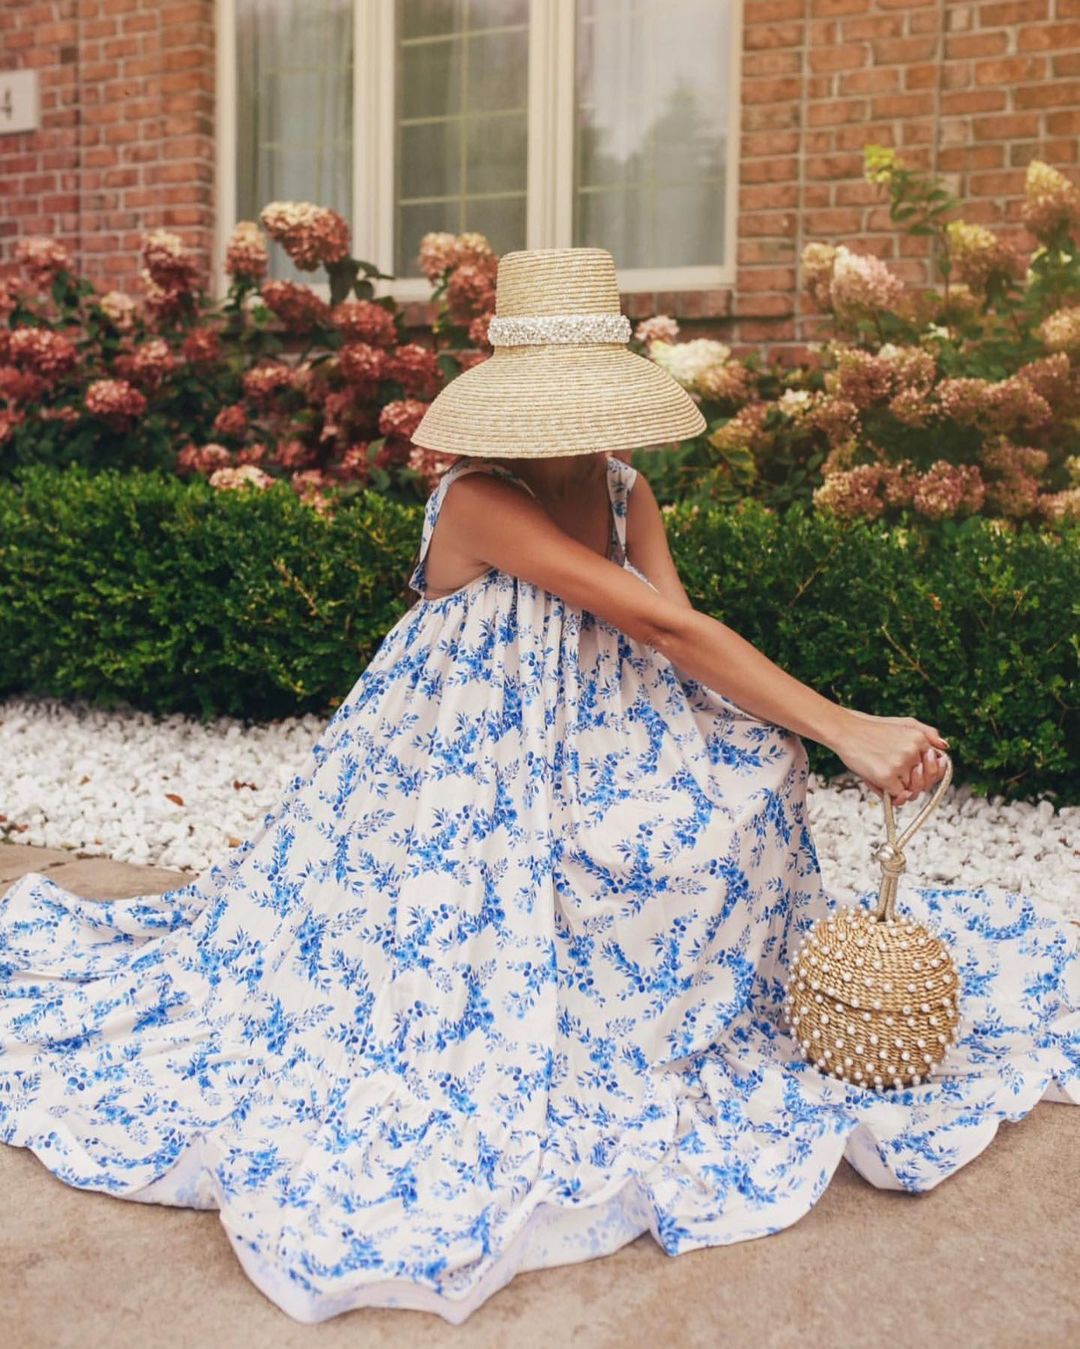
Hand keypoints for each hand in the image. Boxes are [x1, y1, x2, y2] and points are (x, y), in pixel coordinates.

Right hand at [829, 708, 949, 805]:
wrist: (846, 731)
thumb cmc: (873, 729)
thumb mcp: (904, 724)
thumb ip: (927, 733)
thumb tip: (945, 747)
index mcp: (919, 739)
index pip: (937, 766)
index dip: (929, 774)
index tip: (917, 775)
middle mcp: (913, 751)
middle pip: (926, 781)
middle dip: (915, 785)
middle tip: (902, 782)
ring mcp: (900, 763)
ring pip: (911, 789)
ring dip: (901, 790)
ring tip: (887, 779)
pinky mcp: (887, 775)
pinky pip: (897, 795)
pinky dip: (890, 794)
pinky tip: (880, 783)